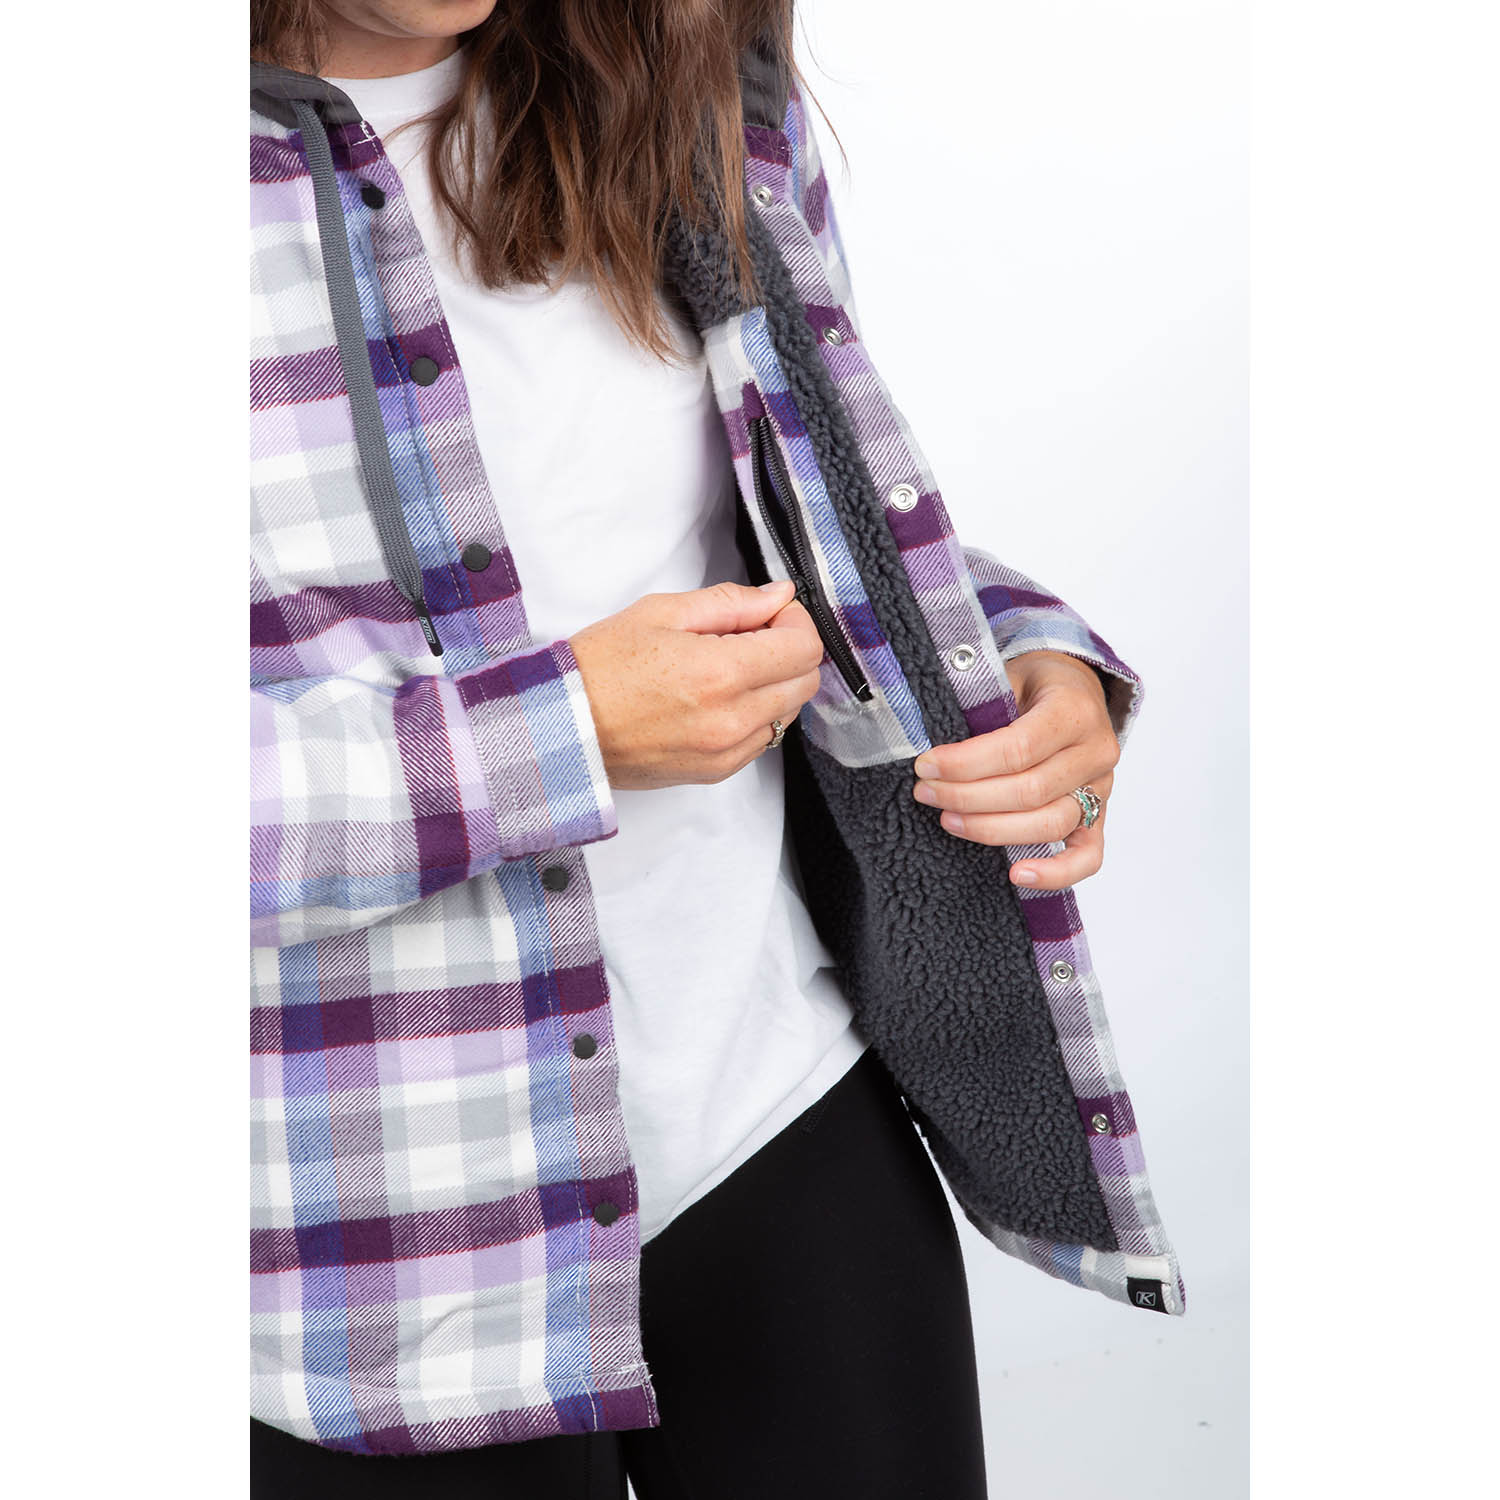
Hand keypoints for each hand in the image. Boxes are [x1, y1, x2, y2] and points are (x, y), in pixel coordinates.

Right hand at [569, 579, 823, 789]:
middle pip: (805, 683)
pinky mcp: (716, 772)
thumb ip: (730, 603)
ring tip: (730, 668)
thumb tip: (777, 596)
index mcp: (721, 672)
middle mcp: (733, 718)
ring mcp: (727, 751)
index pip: (804, 648)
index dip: (795, 622)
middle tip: (754, 636)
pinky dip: (756, 715)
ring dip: (775, 685)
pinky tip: (719, 698)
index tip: (772, 614)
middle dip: (791, 651)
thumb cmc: (598, 667)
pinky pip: (763, 741)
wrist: (561, 726)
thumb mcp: (661, 613)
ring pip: (789, 713)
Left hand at [910, 649, 1119, 888]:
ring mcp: (1101, 788)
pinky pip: (1087, 856)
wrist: (1074, 689)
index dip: (966, 764)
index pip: (1017, 748)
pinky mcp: (1099, 816)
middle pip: (1029, 791)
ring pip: (1049, 824)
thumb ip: (981, 705)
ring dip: (991, 829)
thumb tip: (933, 743)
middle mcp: (1095, 751)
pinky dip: (1055, 873)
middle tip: (925, 792)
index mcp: (1075, 710)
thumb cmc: (1034, 684)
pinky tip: (1016, 875)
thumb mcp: (1007, 675)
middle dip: (967, 796)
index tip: (925, 766)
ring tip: (948, 820)